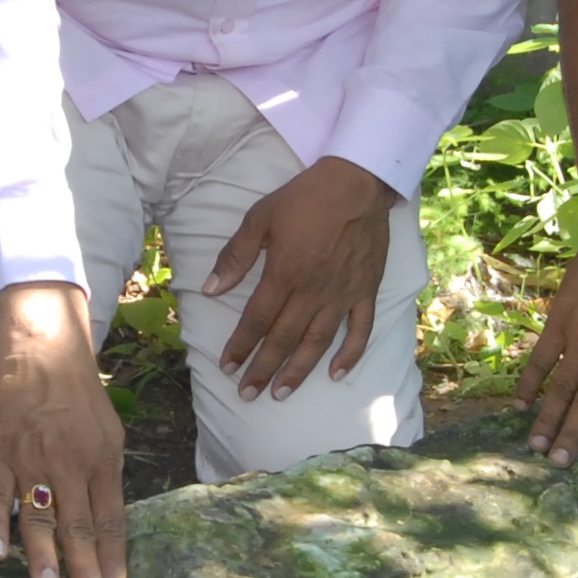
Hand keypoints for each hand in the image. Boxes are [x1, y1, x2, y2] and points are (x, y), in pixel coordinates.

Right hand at [0, 282, 128, 577]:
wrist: (41, 355)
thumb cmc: (80, 401)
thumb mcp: (110, 436)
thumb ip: (107, 481)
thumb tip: (108, 529)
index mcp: (101, 462)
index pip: (110, 520)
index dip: (113, 559)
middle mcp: (68, 464)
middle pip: (78, 525)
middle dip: (84, 569)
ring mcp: (30, 460)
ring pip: (37, 516)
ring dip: (42, 556)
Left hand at [205, 156, 395, 401]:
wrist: (358, 183)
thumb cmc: (305, 197)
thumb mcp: (260, 217)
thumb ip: (236, 256)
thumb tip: (211, 289)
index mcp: (284, 274)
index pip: (257, 320)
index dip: (240, 346)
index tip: (226, 367)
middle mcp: (313, 292)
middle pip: (283, 339)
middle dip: (263, 369)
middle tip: (247, 394)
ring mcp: (342, 295)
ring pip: (317, 343)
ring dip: (298, 371)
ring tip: (281, 393)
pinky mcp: (366, 291)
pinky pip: (360, 330)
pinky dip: (350, 355)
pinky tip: (337, 374)